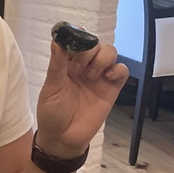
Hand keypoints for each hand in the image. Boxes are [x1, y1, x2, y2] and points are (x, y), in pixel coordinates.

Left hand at [35, 41, 128, 157]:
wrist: (63, 138)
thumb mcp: (51, 88)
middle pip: (95, 43)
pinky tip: (107, 77)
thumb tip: (56, 40)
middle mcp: (84, 67)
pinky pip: (122, 71)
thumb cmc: (52, 113)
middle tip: (78, 68)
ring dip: (103, 58)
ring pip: (110, 52)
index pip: (77, 41)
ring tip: (91, 75)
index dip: (78, 35)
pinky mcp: (111, 89)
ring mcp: (99, 77)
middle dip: (89, 50)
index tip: (76, 34)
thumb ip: (57, 64)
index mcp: (67, 64)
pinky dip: (118, 69)